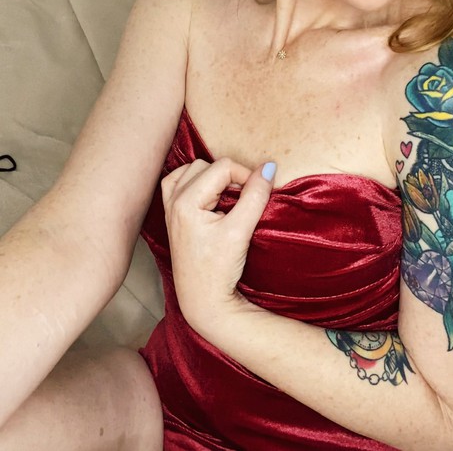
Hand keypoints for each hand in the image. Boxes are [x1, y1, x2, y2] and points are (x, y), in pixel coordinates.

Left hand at [161, 157, 276, 339]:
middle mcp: (173, 201)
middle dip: (230, 176)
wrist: (203, 302)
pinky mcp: (173, 216)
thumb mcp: (240, 231)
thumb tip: (269, 168)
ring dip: (212, 177)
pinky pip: (179, 183)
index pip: (223, 167)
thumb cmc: (219, 270)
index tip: (260, 193)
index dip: (246, 175)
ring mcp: (170, 208)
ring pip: (191, 170)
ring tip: (229, 197)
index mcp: (185, 202)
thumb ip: (255, 196)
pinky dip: (195, 182)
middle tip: (244, 198)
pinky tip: (209, 196)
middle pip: (207, 165)